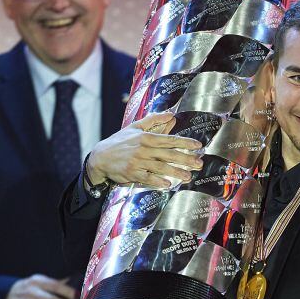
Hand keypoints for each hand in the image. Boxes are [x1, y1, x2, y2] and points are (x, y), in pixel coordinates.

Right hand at [86, 112, 202, 189]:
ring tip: (188, 176)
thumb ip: (154, 120)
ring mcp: (137, 162)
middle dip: (186, 159)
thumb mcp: (135, 127)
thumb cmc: (120, 141)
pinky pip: (147, 178)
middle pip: (169, 154)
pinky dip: (157, 181)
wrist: (100, 157)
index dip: (185, 142)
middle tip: (199, 163)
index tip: (198, 145)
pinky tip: (168, 184)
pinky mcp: (132, 173)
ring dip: (176, 172)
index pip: (170, 139)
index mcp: (146, 137)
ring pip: (160, 167)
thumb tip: (171, 115)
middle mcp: (143, 149)